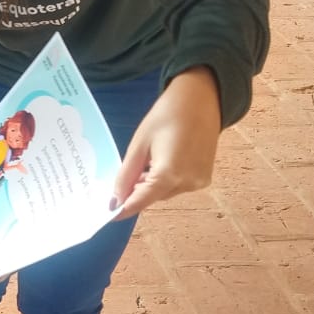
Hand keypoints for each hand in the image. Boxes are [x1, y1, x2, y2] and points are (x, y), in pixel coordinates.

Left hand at [113, 67, 221, 219]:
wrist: (201, 99)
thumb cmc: (166, 115)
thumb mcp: (139, 144)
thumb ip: (126, 175)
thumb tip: (115, 200)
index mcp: (168, 174)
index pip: (140, 202)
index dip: (123, 209)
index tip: (107, 215)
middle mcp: (186, 183)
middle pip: (153, 197)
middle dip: (137, 192)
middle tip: (124, 179)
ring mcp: (198, 182)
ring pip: (165, 193)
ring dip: (151, 186)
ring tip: (145, 164)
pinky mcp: (205, 177)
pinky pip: (179, 186)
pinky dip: (167, 181)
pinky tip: (162, 162)